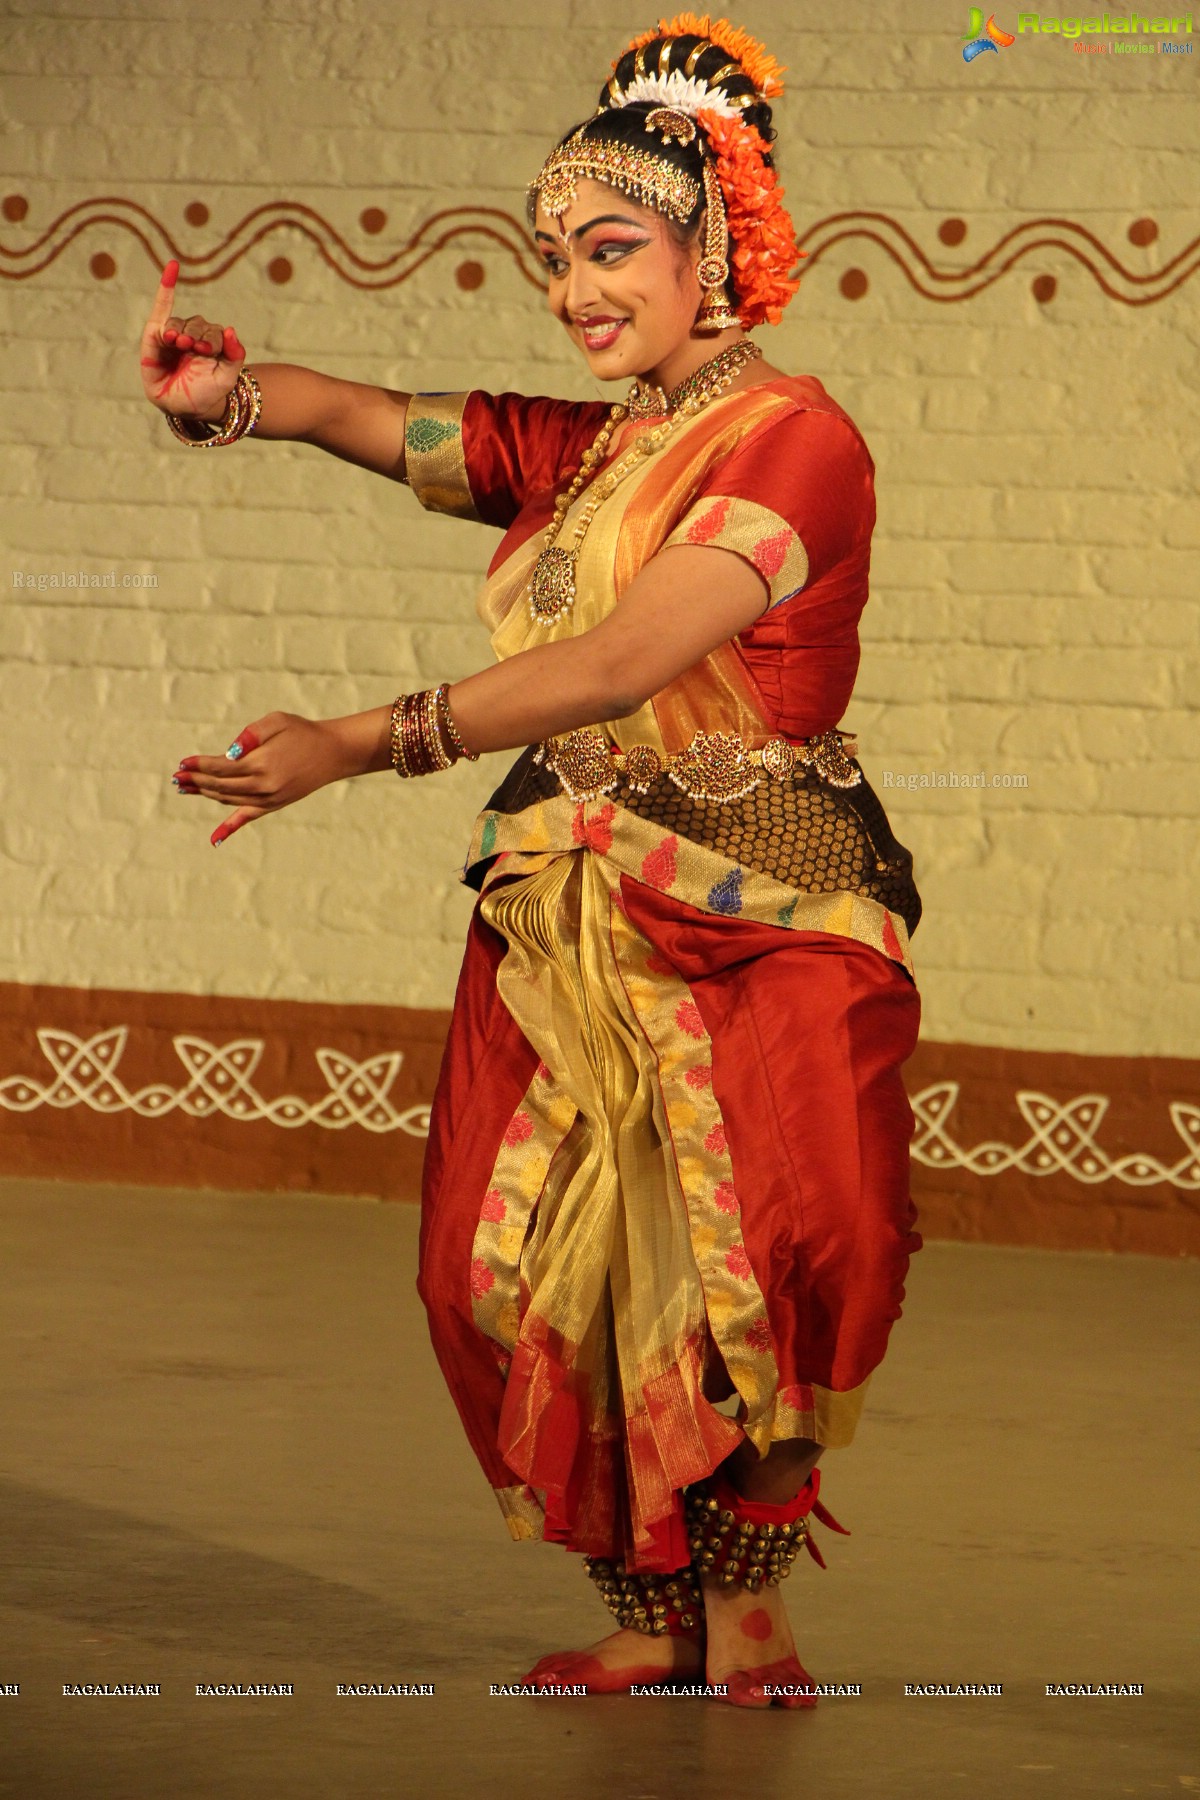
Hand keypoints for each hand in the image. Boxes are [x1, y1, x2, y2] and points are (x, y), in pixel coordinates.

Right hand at [141, 259, 246, 421]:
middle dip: (196, 337)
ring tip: (179, 343)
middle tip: (193, 350)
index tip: (207, 351)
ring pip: (179, 323)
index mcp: (214, 343)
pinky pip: (162, 307)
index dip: (213, 339)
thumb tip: (230, 329)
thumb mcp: (226, 378)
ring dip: (180, 331)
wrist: (182, 407)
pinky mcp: (156, 335)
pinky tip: (173, 267)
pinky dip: (166, 287)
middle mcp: (195, 335)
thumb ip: (234, 356)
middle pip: (198, 325)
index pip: (216, 332)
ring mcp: (176, 334)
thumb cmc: (206, 393)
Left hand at [173, 712, 352, 845]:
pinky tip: (214, 839)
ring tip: (186, 788)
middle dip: (196, 780)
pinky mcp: (273, 806)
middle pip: (219, 785)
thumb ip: (250, 734)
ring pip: (227, 800)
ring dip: (205, 794)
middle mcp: (262, 786)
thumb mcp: (277, 721)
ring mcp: (268, 799)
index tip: (182, 762)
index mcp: (261, 763)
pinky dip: (229, 829)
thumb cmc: (302, 732)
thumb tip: (228, 753)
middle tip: (177, 777)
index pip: (220, 767)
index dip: (198, 764)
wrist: (332, 753)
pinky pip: (246, 818)